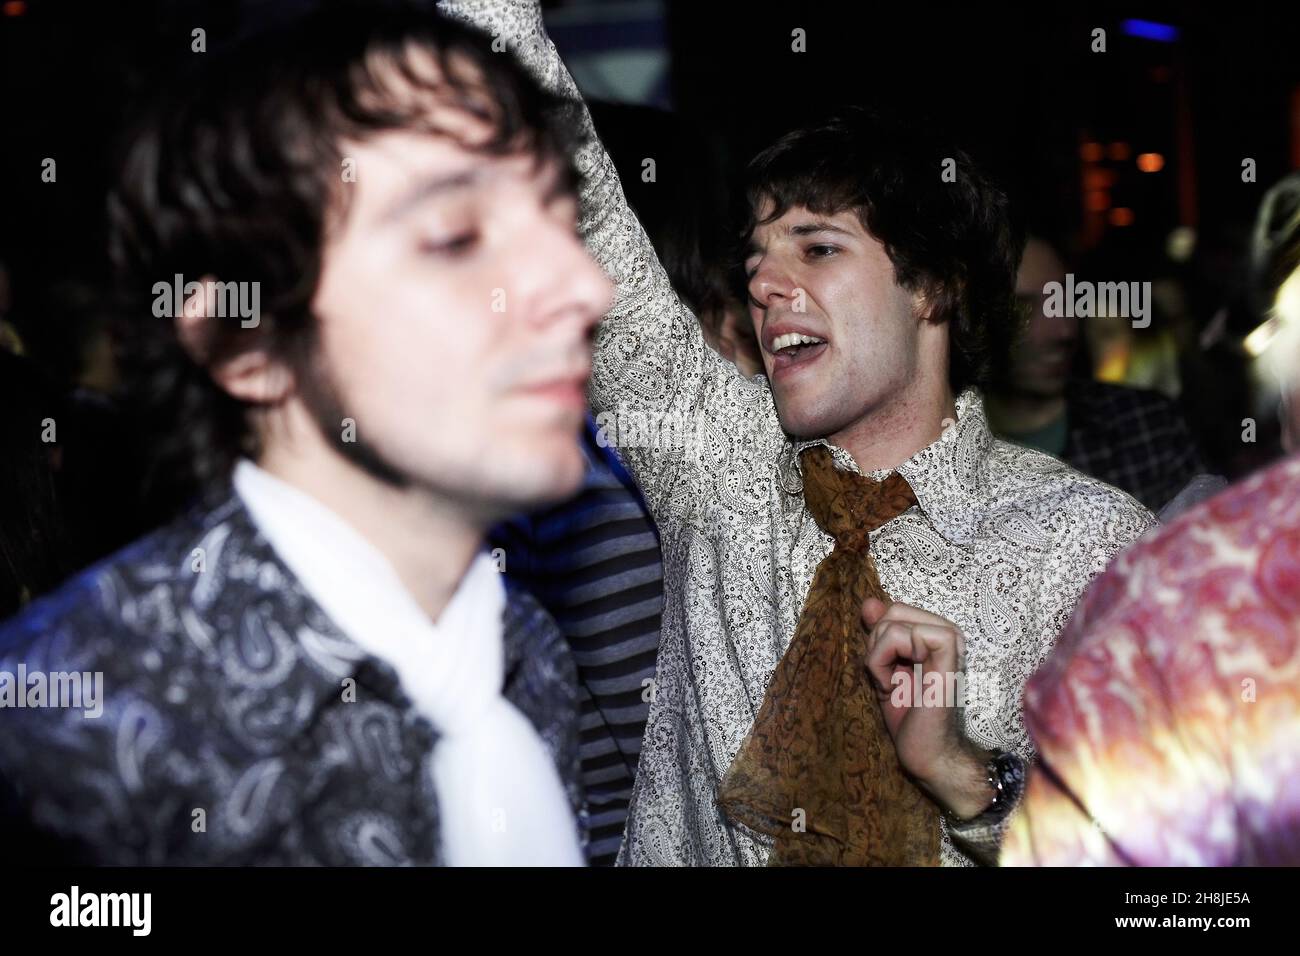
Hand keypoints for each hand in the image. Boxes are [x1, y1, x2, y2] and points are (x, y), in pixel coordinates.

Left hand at [862, 597, 992, 818]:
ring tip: (895, 687)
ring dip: (877, 661)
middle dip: (876, 647)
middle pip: (890, 611)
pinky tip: (895, 688)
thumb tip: (869, 602)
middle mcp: (946, 631)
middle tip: (891, 681)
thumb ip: (878, 634)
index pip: (891, 610)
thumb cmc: (908, 716)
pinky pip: (900, 635)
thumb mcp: (883, 667)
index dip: (877, 642)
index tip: (890, 674)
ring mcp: (951, 639)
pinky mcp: (948, 652)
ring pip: (890, 624)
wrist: (929, 754)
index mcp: (934, 634)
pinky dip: (882, 663)